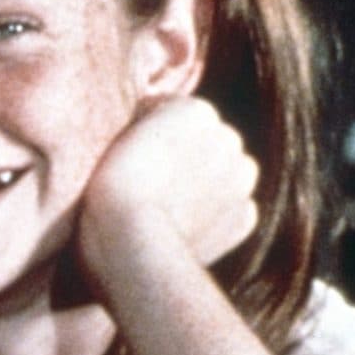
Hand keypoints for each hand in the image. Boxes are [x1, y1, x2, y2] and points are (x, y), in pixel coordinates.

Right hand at [76, 95, 259, 277]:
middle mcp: (229, 137)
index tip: (128, 155)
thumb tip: (144, 127)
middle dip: (182, 155)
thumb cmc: (110, 191)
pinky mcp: (244, 217)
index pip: (170, 112)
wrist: (129, 243)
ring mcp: (241, 180)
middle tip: (148, 182)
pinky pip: (231, 209)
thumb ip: (140, 124)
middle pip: (203, 140)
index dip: (146, 133)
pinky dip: (213, 215)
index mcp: (196, 111)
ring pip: (224, 173)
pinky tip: (183, 225)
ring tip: (166, 206)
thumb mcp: (112, 139)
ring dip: (203, 183)